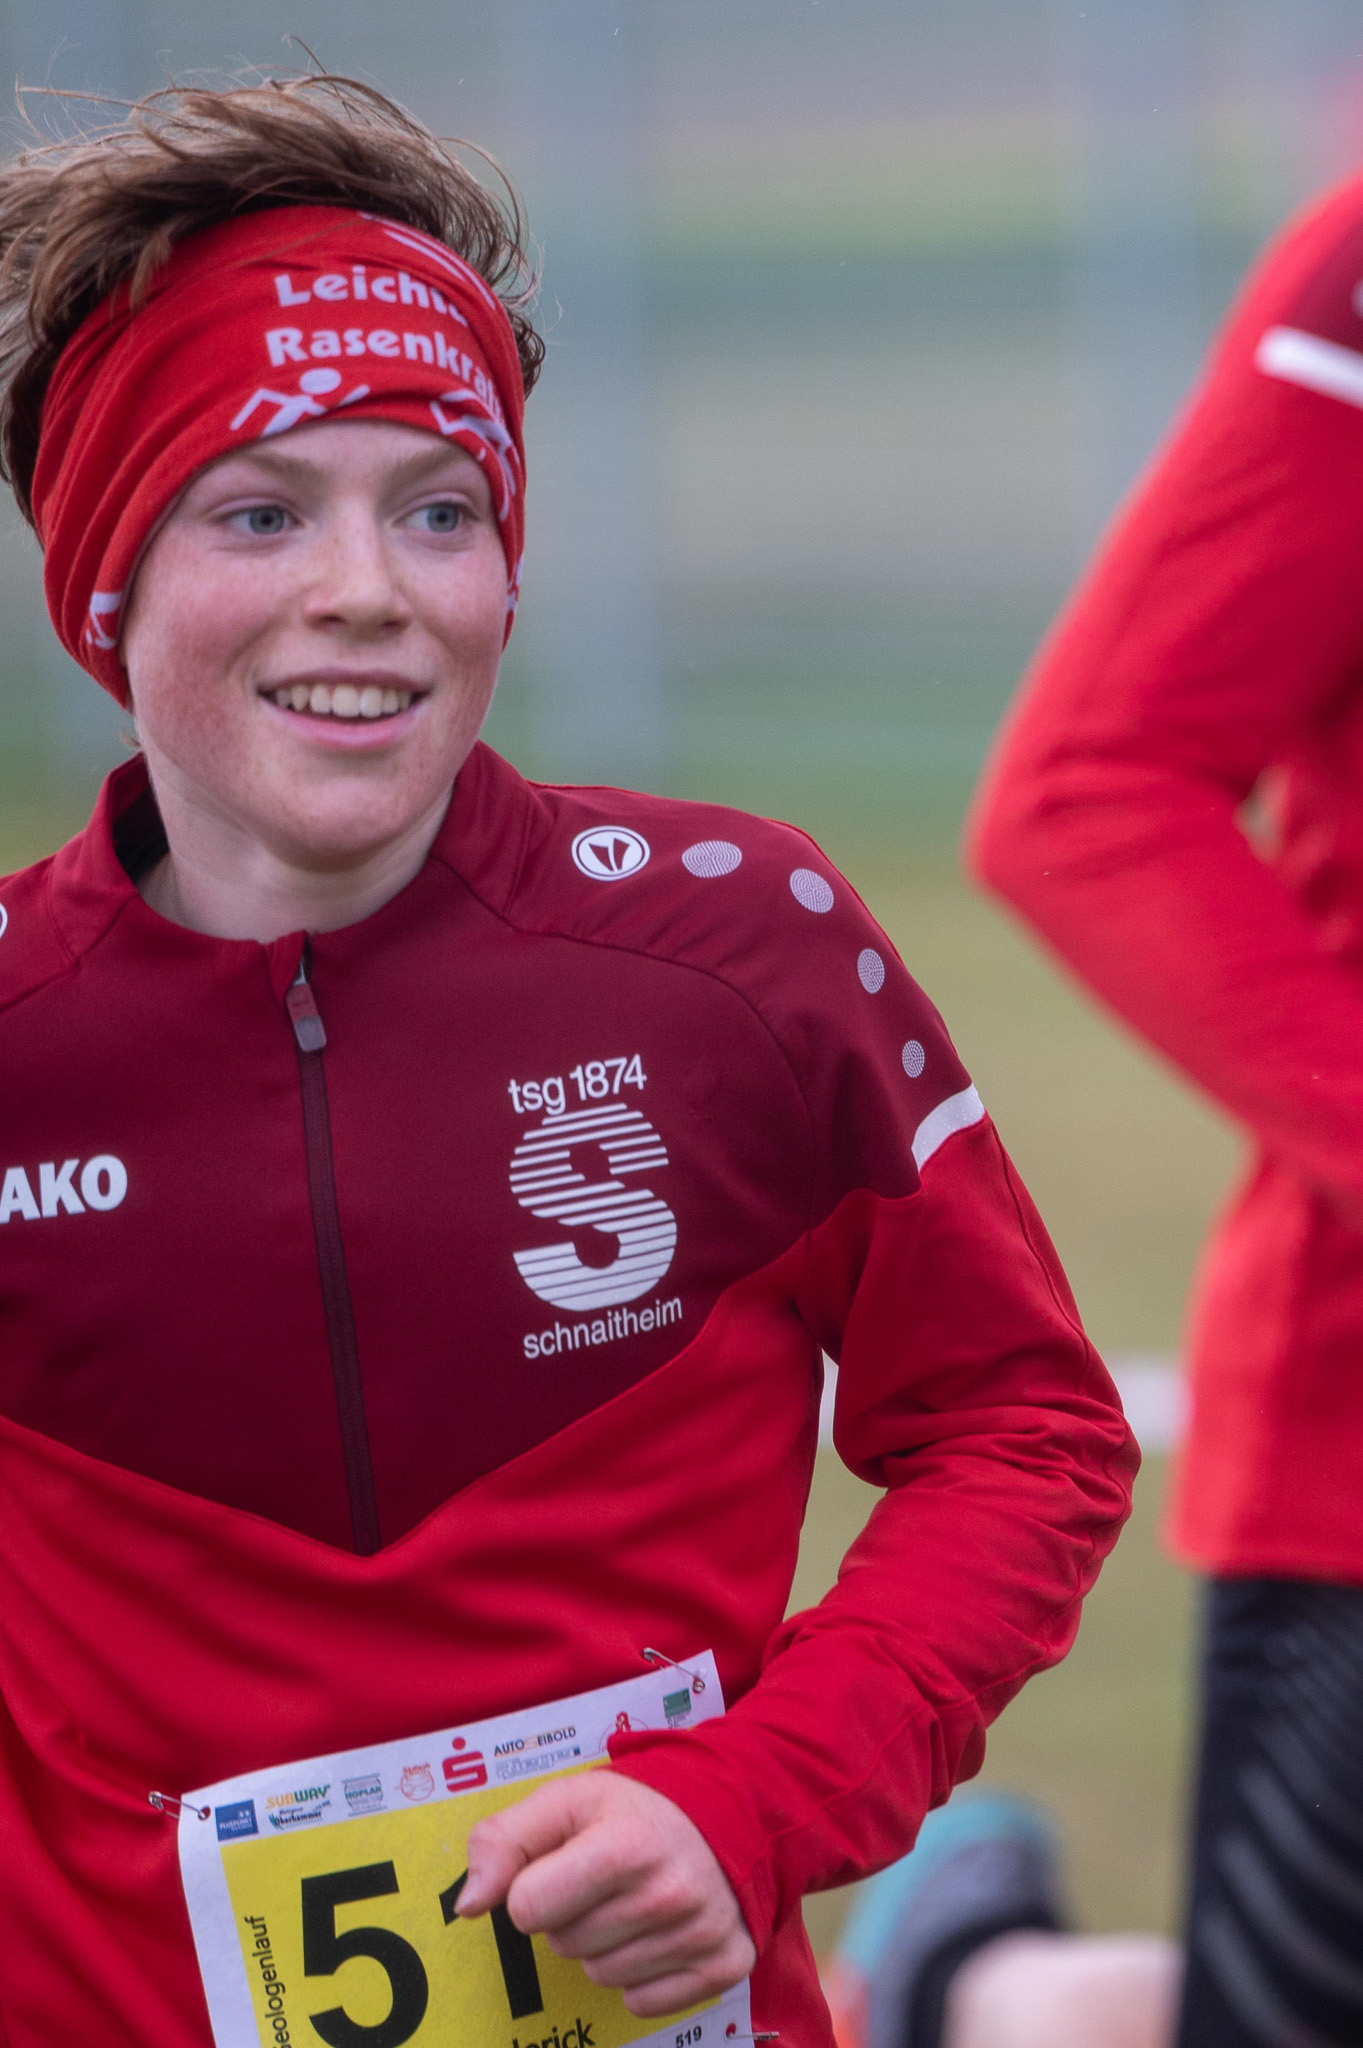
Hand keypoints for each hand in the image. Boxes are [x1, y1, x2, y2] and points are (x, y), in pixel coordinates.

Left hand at [456, 1769, 756, 2016]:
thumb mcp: (567, 1800)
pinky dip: (640, 1975)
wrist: (728, 1812)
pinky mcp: (724, 1965)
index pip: (527, 1907)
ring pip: (599, 1976)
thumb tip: (467, 1905)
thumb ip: (504, 1841)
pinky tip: (658, 1931)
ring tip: (633, 1900)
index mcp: (625, 1845)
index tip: (562, 1866)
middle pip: (564, 1944)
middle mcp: (667, 1894)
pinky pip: (642, 2002)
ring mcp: (700, 1934)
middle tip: (605, 1878)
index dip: (533, 1888)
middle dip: (571, 1914)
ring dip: (604, 1944)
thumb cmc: (635, 1809)